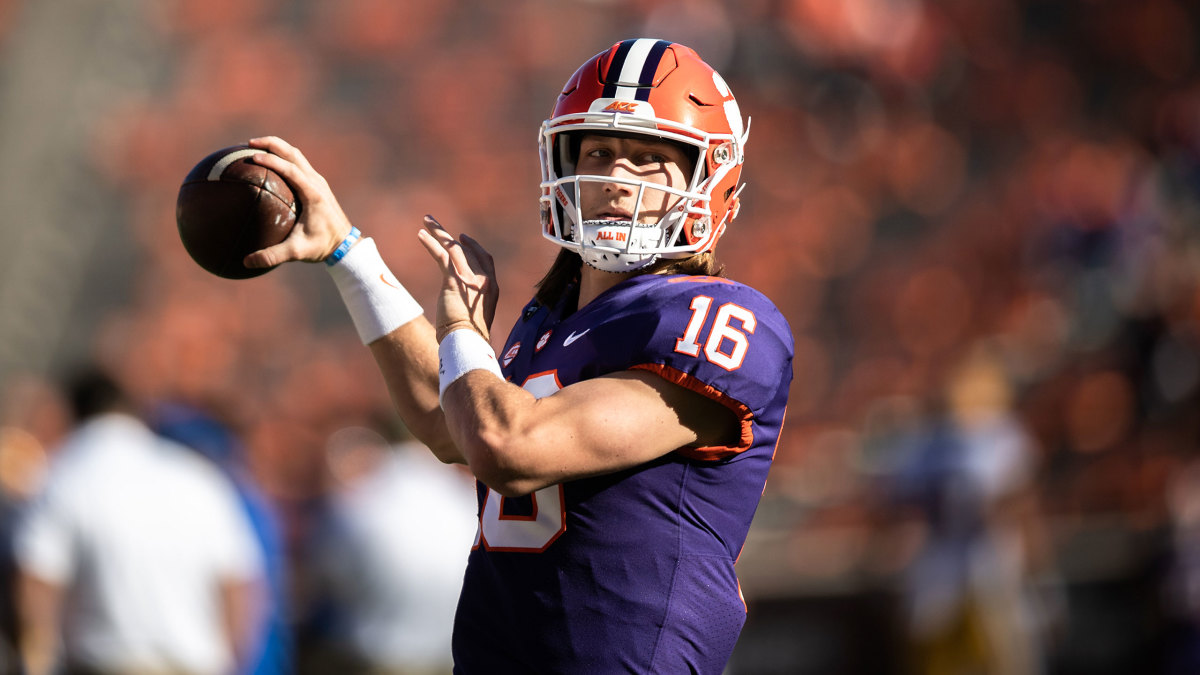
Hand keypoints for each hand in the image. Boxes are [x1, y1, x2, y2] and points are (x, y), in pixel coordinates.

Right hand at [241, 136, 353, 268]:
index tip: (252, 156)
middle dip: (271, 144)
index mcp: (312, 193)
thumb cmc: (321, 246)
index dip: (272, 160)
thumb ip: (273, 256)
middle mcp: (316, 182)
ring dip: (277, 148)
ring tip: (255, 148)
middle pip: (293, 153)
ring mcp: (318, 181)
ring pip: (296, 156)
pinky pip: (298, 165)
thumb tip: (247, 261)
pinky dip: (283, 159)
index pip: (291, 169)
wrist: (344, 244)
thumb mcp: (297, 252)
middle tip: (248, 143)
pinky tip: (268, 165)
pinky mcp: (317, 184)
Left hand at [417, 215, 497, 342]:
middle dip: (450, 236)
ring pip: (453, 248)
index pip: (485, 259)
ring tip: (426, 220)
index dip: (474, 247)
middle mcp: (484, 279)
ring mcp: (470, 278)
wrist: (467, 342)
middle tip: (436, 223)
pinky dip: (430, 243)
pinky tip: (420, 234)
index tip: (462, 238)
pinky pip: (441, 256)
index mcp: (492, 288)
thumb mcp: (475, 320)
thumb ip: (472, 308)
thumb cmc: (469, 338)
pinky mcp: (454, 280)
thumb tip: (462, 312)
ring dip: (439, 232)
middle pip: (467, 249)